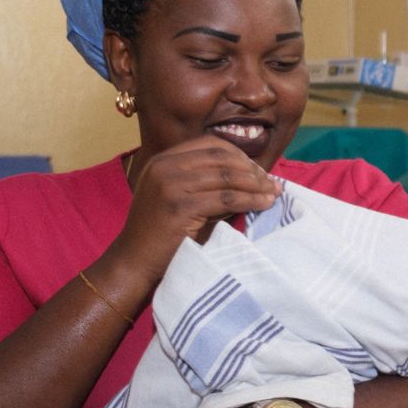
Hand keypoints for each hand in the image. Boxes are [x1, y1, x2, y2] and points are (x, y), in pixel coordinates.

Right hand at [115, 136, 280, 279]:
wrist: (134, 262)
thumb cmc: (163, 235)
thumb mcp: (182, 198)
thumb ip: (208, 183)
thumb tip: (254, 176)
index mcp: (164, 160)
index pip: (211, 145)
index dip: (240, 156)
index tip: (259, 171)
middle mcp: (165, 167)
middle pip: (222, 158)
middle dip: (252, 170)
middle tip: (271, 184)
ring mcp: (170, 185)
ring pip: (227, 177)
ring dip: (256, 185)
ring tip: (273, 194)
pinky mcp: (180, 207)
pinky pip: (226, 198)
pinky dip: (250, 200)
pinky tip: (263, 205)